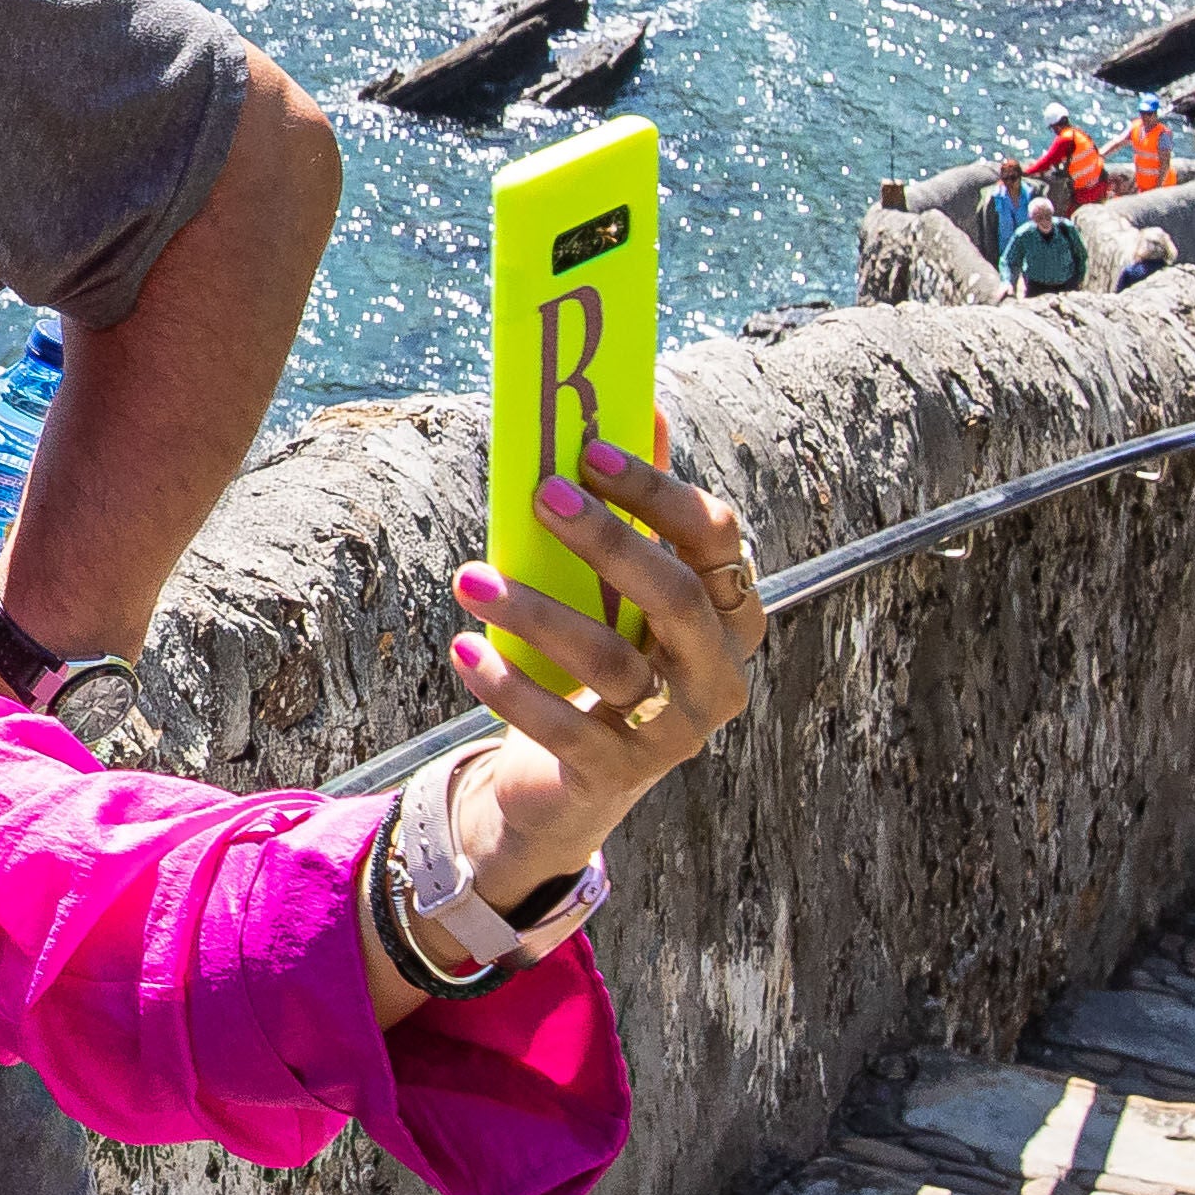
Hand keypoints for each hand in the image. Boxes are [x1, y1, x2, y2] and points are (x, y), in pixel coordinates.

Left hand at [425, 440, 764, 930]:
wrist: (570, 786)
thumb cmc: (600, 661)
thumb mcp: (618, 591)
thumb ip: (638, 511)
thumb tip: (643, 407)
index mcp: (729, 612)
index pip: (716, 537)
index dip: (658, 490)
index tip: (589, 452)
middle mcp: (716, 671)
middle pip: (675, 595)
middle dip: (610, 540)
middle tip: (543, 494)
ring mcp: (673, 730)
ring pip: (611, 663)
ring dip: (536, 613)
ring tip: (472, 578)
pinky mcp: (618, 775)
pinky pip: (563, 727)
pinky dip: (509, 686)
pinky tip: (465, 648)